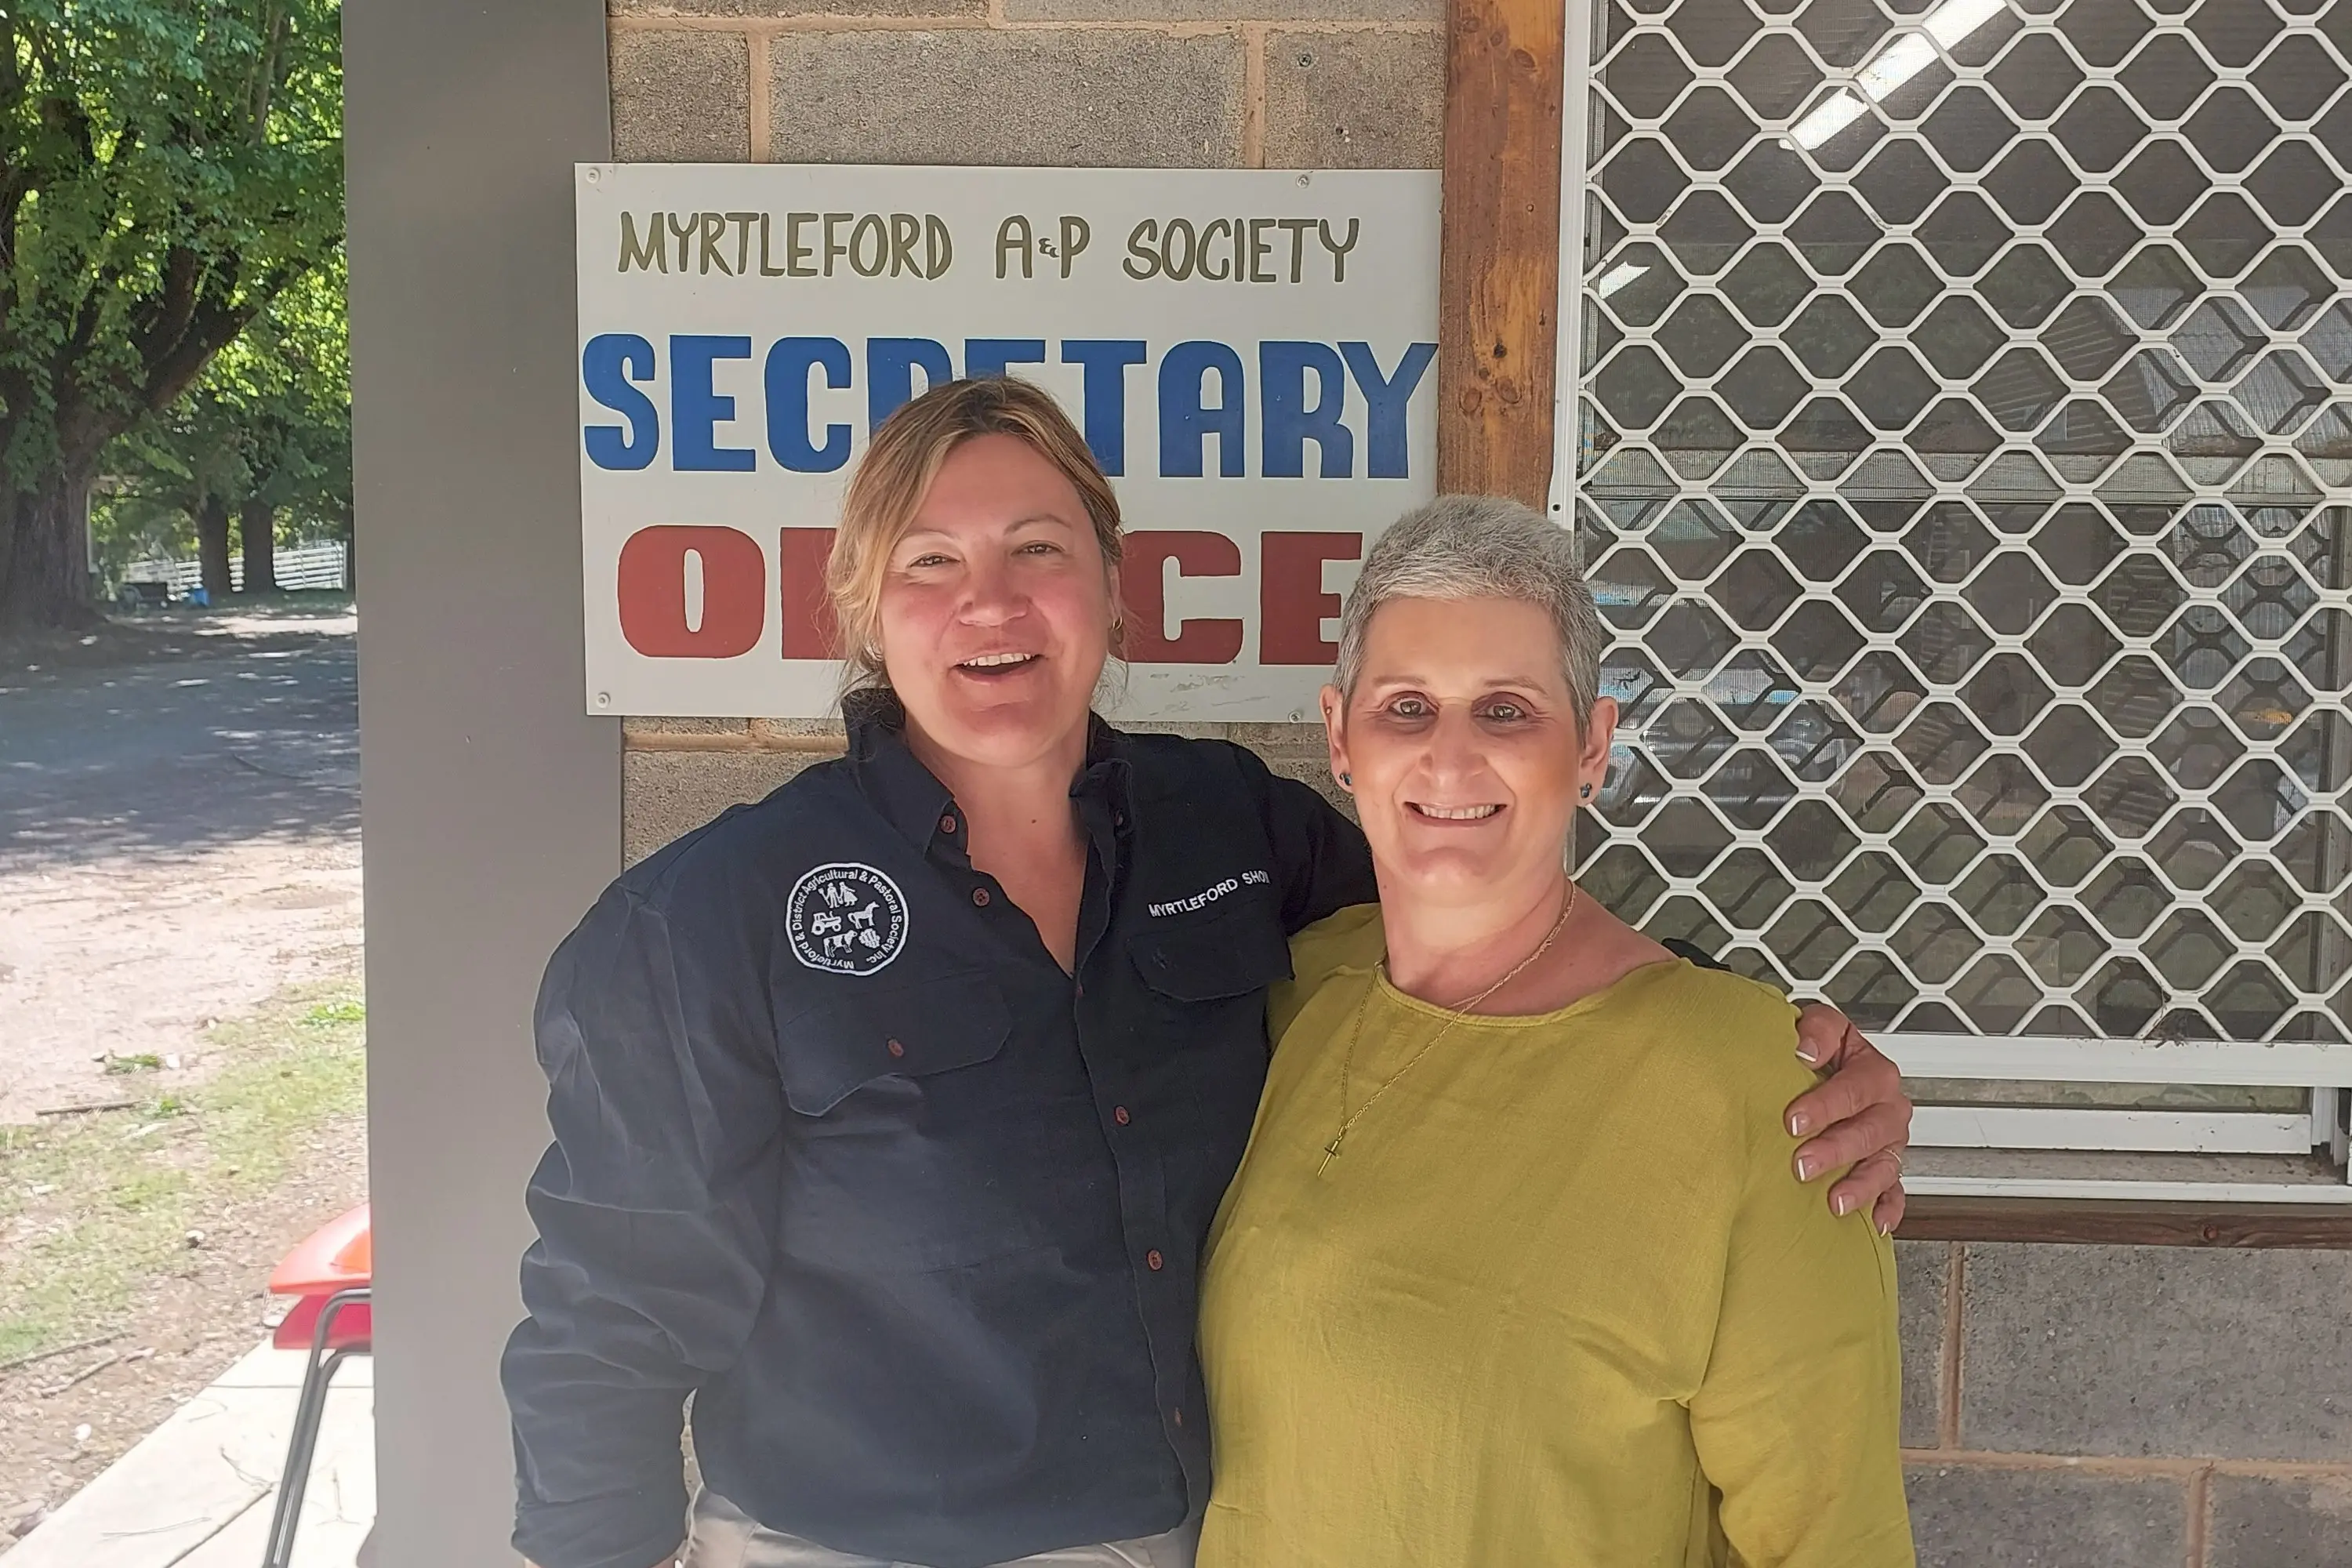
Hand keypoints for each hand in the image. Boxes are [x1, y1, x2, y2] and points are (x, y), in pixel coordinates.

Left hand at [1787, 1003, 1910, 1234]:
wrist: (1817, 1067)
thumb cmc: (1815, 1050)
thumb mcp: (1816, 1024)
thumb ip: (1815, 1030)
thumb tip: (1805, 1049)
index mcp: (1872, 1069)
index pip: (1855, 1086)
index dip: (1825, 1103)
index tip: (1793, 1119)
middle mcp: (1887, 1105)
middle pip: (1869, 1129)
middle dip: (1836, 1148)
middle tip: (1802, 1163)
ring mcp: (1888, 1139)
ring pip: (1883, 1164)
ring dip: (1860, 1184)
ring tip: (1835, 1201)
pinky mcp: (1886, 1167)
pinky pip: (1896, 1191)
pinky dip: (1888, 1208)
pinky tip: (1876, 1223)